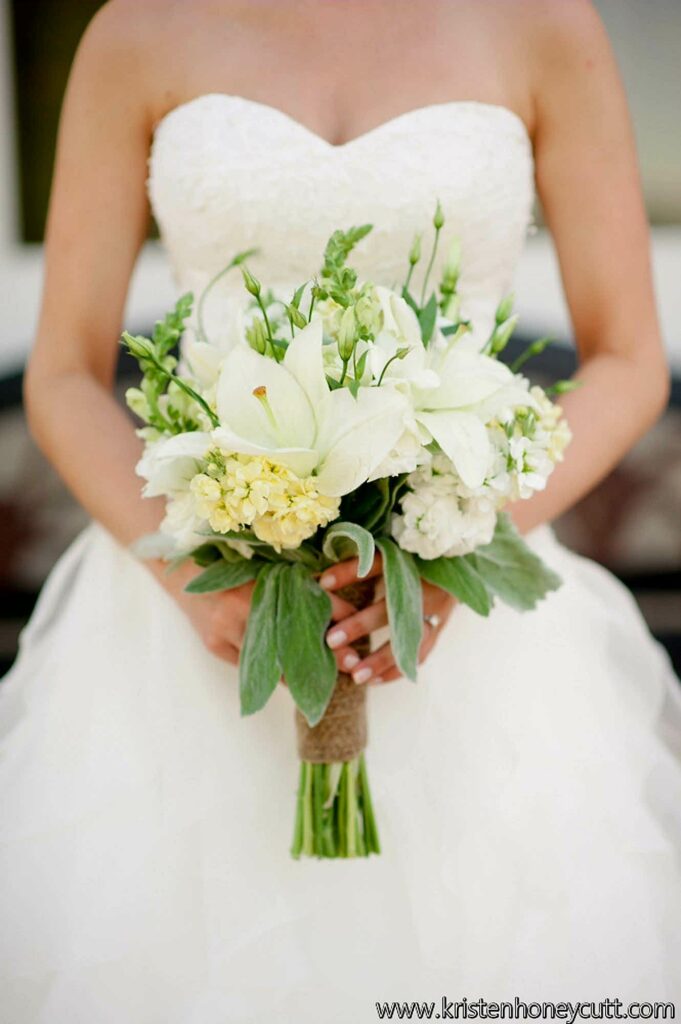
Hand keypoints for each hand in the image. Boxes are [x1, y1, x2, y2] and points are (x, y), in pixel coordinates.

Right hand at [151, 558, 360, 667]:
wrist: (181, 574)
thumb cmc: (229, 567)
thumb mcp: (265, 568)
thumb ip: (296, 582)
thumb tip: (339, 606)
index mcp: (262, 577)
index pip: (311, 598)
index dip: (338, 614)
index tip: (359, 627)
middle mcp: (243, 602)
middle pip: (295, 635)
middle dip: (326, 651)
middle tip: (352, 662)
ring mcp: (226, 626)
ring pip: (274, 659)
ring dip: (302, 669)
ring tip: (328, 675)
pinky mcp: (216, 644)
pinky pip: (253, 666)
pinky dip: (273, 673)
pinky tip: (293, 679)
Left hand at [319, 554, 454, 685]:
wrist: (457, 562)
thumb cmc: (412, 553)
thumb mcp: (391, 549)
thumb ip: (362, 559)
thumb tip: (321, 574)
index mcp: (412, 559)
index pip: (378, 564)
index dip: (351, 572)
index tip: (322, 583)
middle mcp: (426, 584)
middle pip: (392, 607)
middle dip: (360, 625)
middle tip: (331, 639)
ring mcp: (438, 608)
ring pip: (410, 639)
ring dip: (382, 659)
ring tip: (355, 676)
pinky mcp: (441, 625)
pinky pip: (421, 654)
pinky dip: (397, 669)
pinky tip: (372, 680)